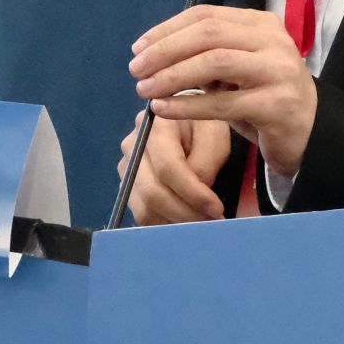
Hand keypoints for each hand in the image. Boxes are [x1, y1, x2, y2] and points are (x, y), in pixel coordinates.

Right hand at [116, 110, 229, 224]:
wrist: (187, 121)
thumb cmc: (204, 125)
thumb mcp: (214, 135)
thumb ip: (205, 163)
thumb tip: (196, 198)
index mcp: (155, 126)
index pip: (168, 168)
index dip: (192, 193)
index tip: (216, 209)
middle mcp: (132, 146)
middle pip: (152, 193)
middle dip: (185, 213)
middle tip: (212, 222)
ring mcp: (127, 168)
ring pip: (145, 209)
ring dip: (176, 222)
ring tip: (201, 221)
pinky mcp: (128, 185)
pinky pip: (143, 214)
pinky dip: (166, 222)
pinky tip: (186, 217)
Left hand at [128, 5, 317, 176]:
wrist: (311, 133)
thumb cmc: (263, 98)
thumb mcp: (235, 69)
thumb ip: (205, 54)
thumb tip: (152, 54)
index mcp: (260, 23)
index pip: (205, 15)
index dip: (167, 29)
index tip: (138, 48)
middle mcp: (272, 40)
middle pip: (208, 34)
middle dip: (165, 50)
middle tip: (136, 69)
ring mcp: (278, 71)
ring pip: (215, 63)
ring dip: (172, 76)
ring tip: (144, 90)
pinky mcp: (277, 105)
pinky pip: (223, 103)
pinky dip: (188, 105)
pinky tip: (163, 109)